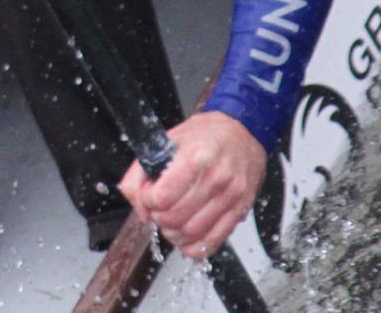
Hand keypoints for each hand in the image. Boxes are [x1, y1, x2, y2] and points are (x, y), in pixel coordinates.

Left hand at [118, 111, 265, 261]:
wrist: (242, 133)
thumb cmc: (204, 135)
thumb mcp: (166, 140)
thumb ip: (140, 172)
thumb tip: (138, 204)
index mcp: (196, 157)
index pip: (162, 197)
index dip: (147, 200)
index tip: (148, 194)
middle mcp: (216, 178)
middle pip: (175, 218)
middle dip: (158, 218)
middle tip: (157, 208)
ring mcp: (231, 197)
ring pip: (192, 233)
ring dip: (173, 233)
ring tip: (170, 221)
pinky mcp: (240, 210)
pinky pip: (214, 240)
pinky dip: (194, 246)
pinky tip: (186, 237)